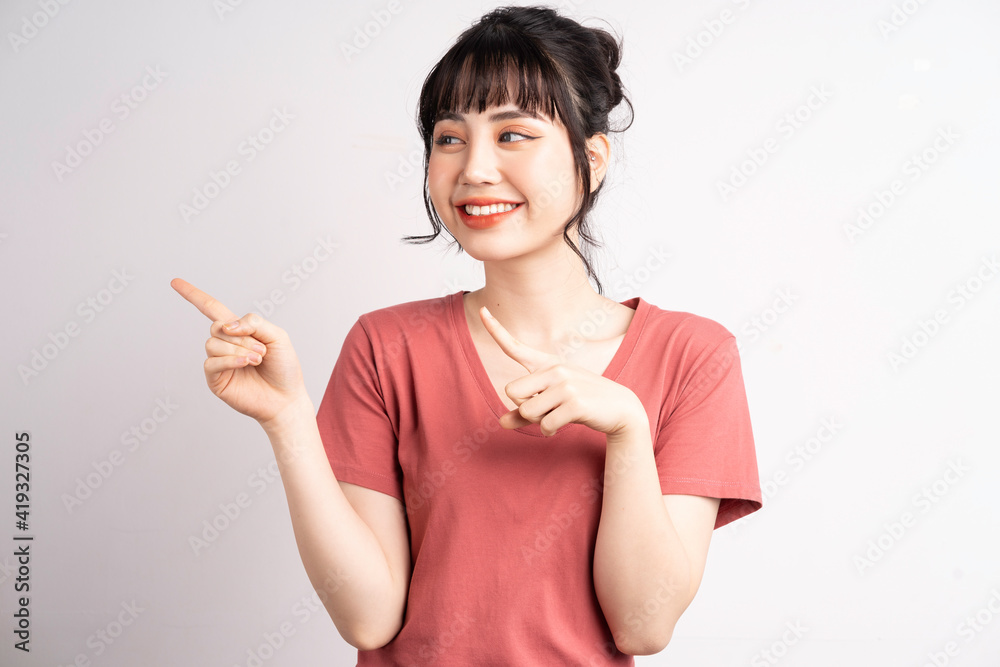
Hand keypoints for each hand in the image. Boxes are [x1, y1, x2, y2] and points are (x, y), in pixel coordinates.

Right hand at [171, 278, 307, 427]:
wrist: (286, 398)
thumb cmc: (284, 368)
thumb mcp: (277, 336)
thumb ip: (254, 322)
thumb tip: (227, 325)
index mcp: (239, 331)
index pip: (212, 309)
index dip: (194, 295)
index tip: (175, 281)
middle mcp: (225, 344)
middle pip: (217, 327)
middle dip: (242, 337)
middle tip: (262, 351)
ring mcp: (219, 362)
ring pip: (213, 343)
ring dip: (238, 349)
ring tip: (257, 360)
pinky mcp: (215, 380)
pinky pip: (211, 362)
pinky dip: (229, 360)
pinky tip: (244, 364)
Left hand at [479, 306, 646, 437]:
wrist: (621, 409)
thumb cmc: (583, 402)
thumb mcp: (552, 403)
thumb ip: (524, 413)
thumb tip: (500, 423)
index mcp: (547, 365)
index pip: (515, 346)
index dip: (496, 329)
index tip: (482, 311)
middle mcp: (554, 370)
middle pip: (511, 392)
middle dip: (523, 408)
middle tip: (546, 409)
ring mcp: (565, 385)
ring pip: (527, 411)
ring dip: (539, 421)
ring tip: (559, 415)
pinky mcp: (574, 403)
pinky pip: (544, 425)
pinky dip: (549, 430)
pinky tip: (563, 424)